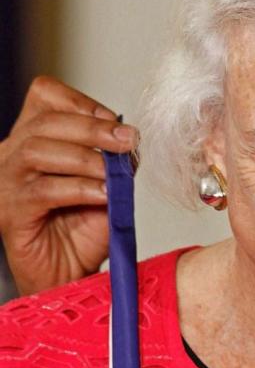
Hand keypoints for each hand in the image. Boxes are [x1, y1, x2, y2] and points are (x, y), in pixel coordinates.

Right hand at [0, 76, 138, 295]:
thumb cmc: (84, 226)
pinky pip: (43, 191)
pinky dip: (80, 189)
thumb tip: (129, 139)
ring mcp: (7, 183)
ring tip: (114, 174)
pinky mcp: (12, 213)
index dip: (83, 103)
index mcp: (34, 137)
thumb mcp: (107, 182)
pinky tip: (104, 197)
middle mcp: (13, 154)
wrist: (71, 272)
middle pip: (45, 121)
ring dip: (86, 158)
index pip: (45, 95)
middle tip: (129, 142)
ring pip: (37, 150)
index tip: (118, 123)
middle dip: (94, 128)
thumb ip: (114, 158)